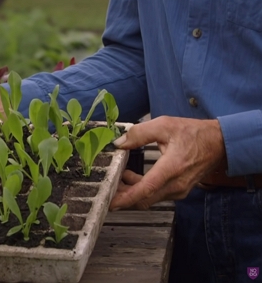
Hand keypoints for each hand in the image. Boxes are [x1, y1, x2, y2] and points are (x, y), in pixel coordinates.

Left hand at [109, 116, 225, 210]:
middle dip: (122, 196)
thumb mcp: (164, 125)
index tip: (111, 202)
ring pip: (149, 198)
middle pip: (144, 199)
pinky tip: (131, 177)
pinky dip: (141, 189)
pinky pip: (156, 195)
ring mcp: (179, 190)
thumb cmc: (195, 133)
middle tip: (107, 187)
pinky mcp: (179, 190)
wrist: (220, 143)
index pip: (145, 189)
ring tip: (117, 177)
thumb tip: (119, 142)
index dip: (126, 198)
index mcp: (172, 168)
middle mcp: (176, 184)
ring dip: (131, 192)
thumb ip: (139, 133)